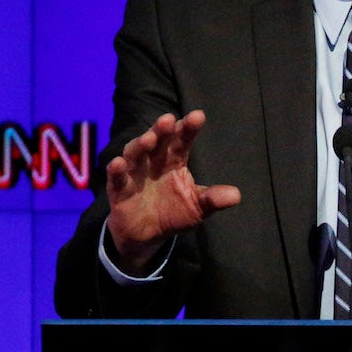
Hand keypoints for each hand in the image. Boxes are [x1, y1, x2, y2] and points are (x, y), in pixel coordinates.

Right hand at [104, 110, 240, 273]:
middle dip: (162, 130)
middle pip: (157, 142)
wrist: (147, 234)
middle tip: (169, 119)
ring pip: (135, 154)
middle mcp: (153, 162)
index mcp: (174, 162)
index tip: (198, 116)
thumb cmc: (174, 212)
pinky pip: (116, 178)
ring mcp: (134, 173)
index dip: (188, 130)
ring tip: (149, 138)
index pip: (182, 142)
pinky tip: (118, 163)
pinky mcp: (118, 190)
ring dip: (140, 145)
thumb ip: (212, 199)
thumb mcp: (197, 207)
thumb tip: (235, 195)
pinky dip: (116, 170)